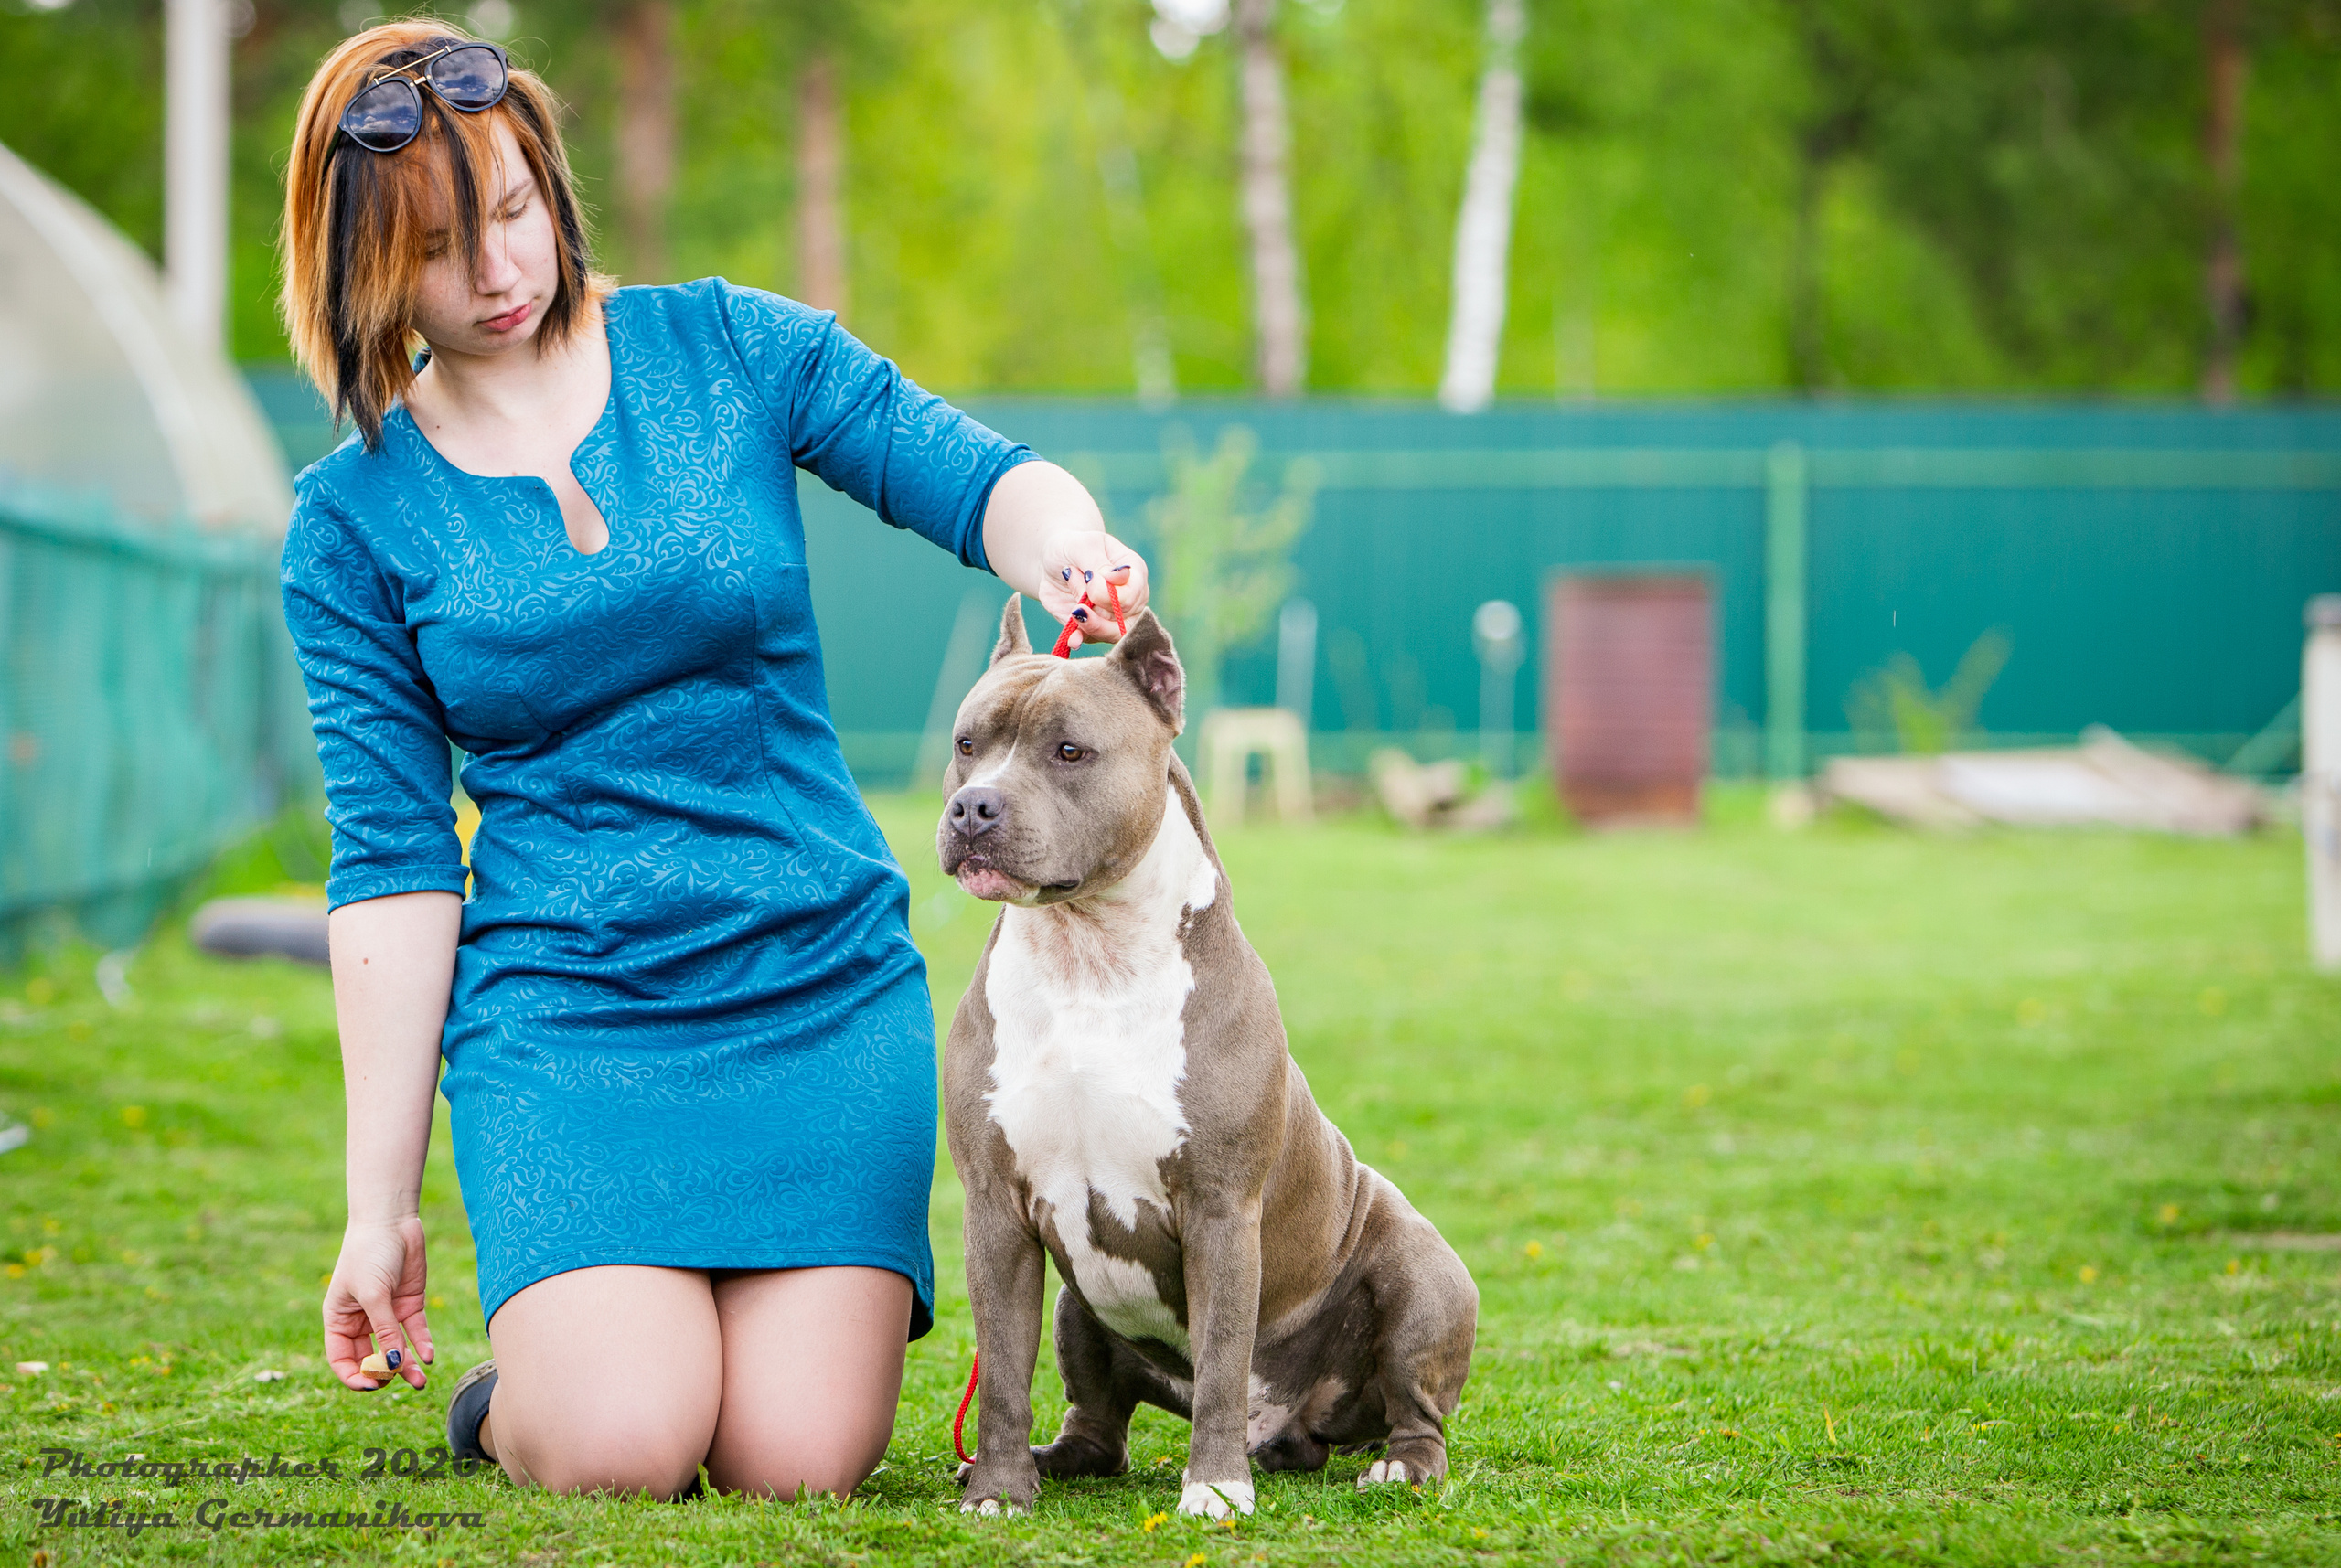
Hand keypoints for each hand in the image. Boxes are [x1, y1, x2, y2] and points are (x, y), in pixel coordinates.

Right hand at [323, 1217, 435, 1391]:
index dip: (354, 1376)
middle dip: (385, 1374)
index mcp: (339, 1320)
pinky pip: (415, 1332)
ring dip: (407, 1366)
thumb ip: (385, 1330)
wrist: (392, 1221)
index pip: (342, 1358)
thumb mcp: (374, 1294)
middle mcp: (362, 1321)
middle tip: (400, 1382)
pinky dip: (421, 1345)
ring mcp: (387, 1313)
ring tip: (421, 1382)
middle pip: (371, 1358)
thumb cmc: (370, 1254)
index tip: (371, 1385)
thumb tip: (392, 1365)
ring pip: (396, 1349)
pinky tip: (428, 1356)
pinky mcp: (409, 1304)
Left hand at [1034, 531, 1149, 648]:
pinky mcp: (1094, 628)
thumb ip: (1097, 562)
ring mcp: (1114, 616)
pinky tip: (1073, 638)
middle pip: (1124, 621)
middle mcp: (1131, 598)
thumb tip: (1114, 580)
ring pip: (1109, 633)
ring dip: (1087, 622)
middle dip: (1095, 609)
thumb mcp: (1082, 545)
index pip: (1132, 596)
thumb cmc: (1072, 547)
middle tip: (1075, 590)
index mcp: (1134, 573)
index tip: (1087, 576)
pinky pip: (1092, 640)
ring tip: (1072, 608)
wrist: (1052, 562)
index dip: (1109, 594)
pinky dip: (1081, 639)